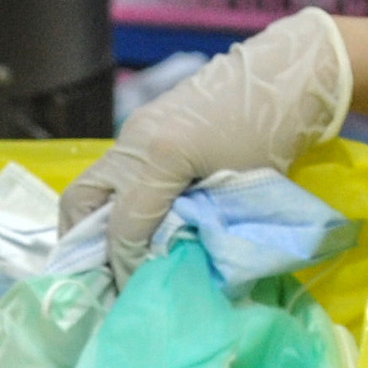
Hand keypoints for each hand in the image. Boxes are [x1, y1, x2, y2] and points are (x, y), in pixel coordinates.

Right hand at [60, 8, 350, 279]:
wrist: (285, 73)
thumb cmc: (274, 133)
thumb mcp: (241, 192)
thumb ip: (202, 230)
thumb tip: (174, 268)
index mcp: (161, 156)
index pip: (124, 227)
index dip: (125, 267)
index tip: (134, 294)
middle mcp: (135, 140)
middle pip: (83, 202)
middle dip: (85, 246)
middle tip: (100, 280)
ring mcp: (134, 129)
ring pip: (92, 186)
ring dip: (95, 224)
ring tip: (109, 259)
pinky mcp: (143, 125)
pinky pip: (112, 172)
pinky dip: (112, 203)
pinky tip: (131, 227)